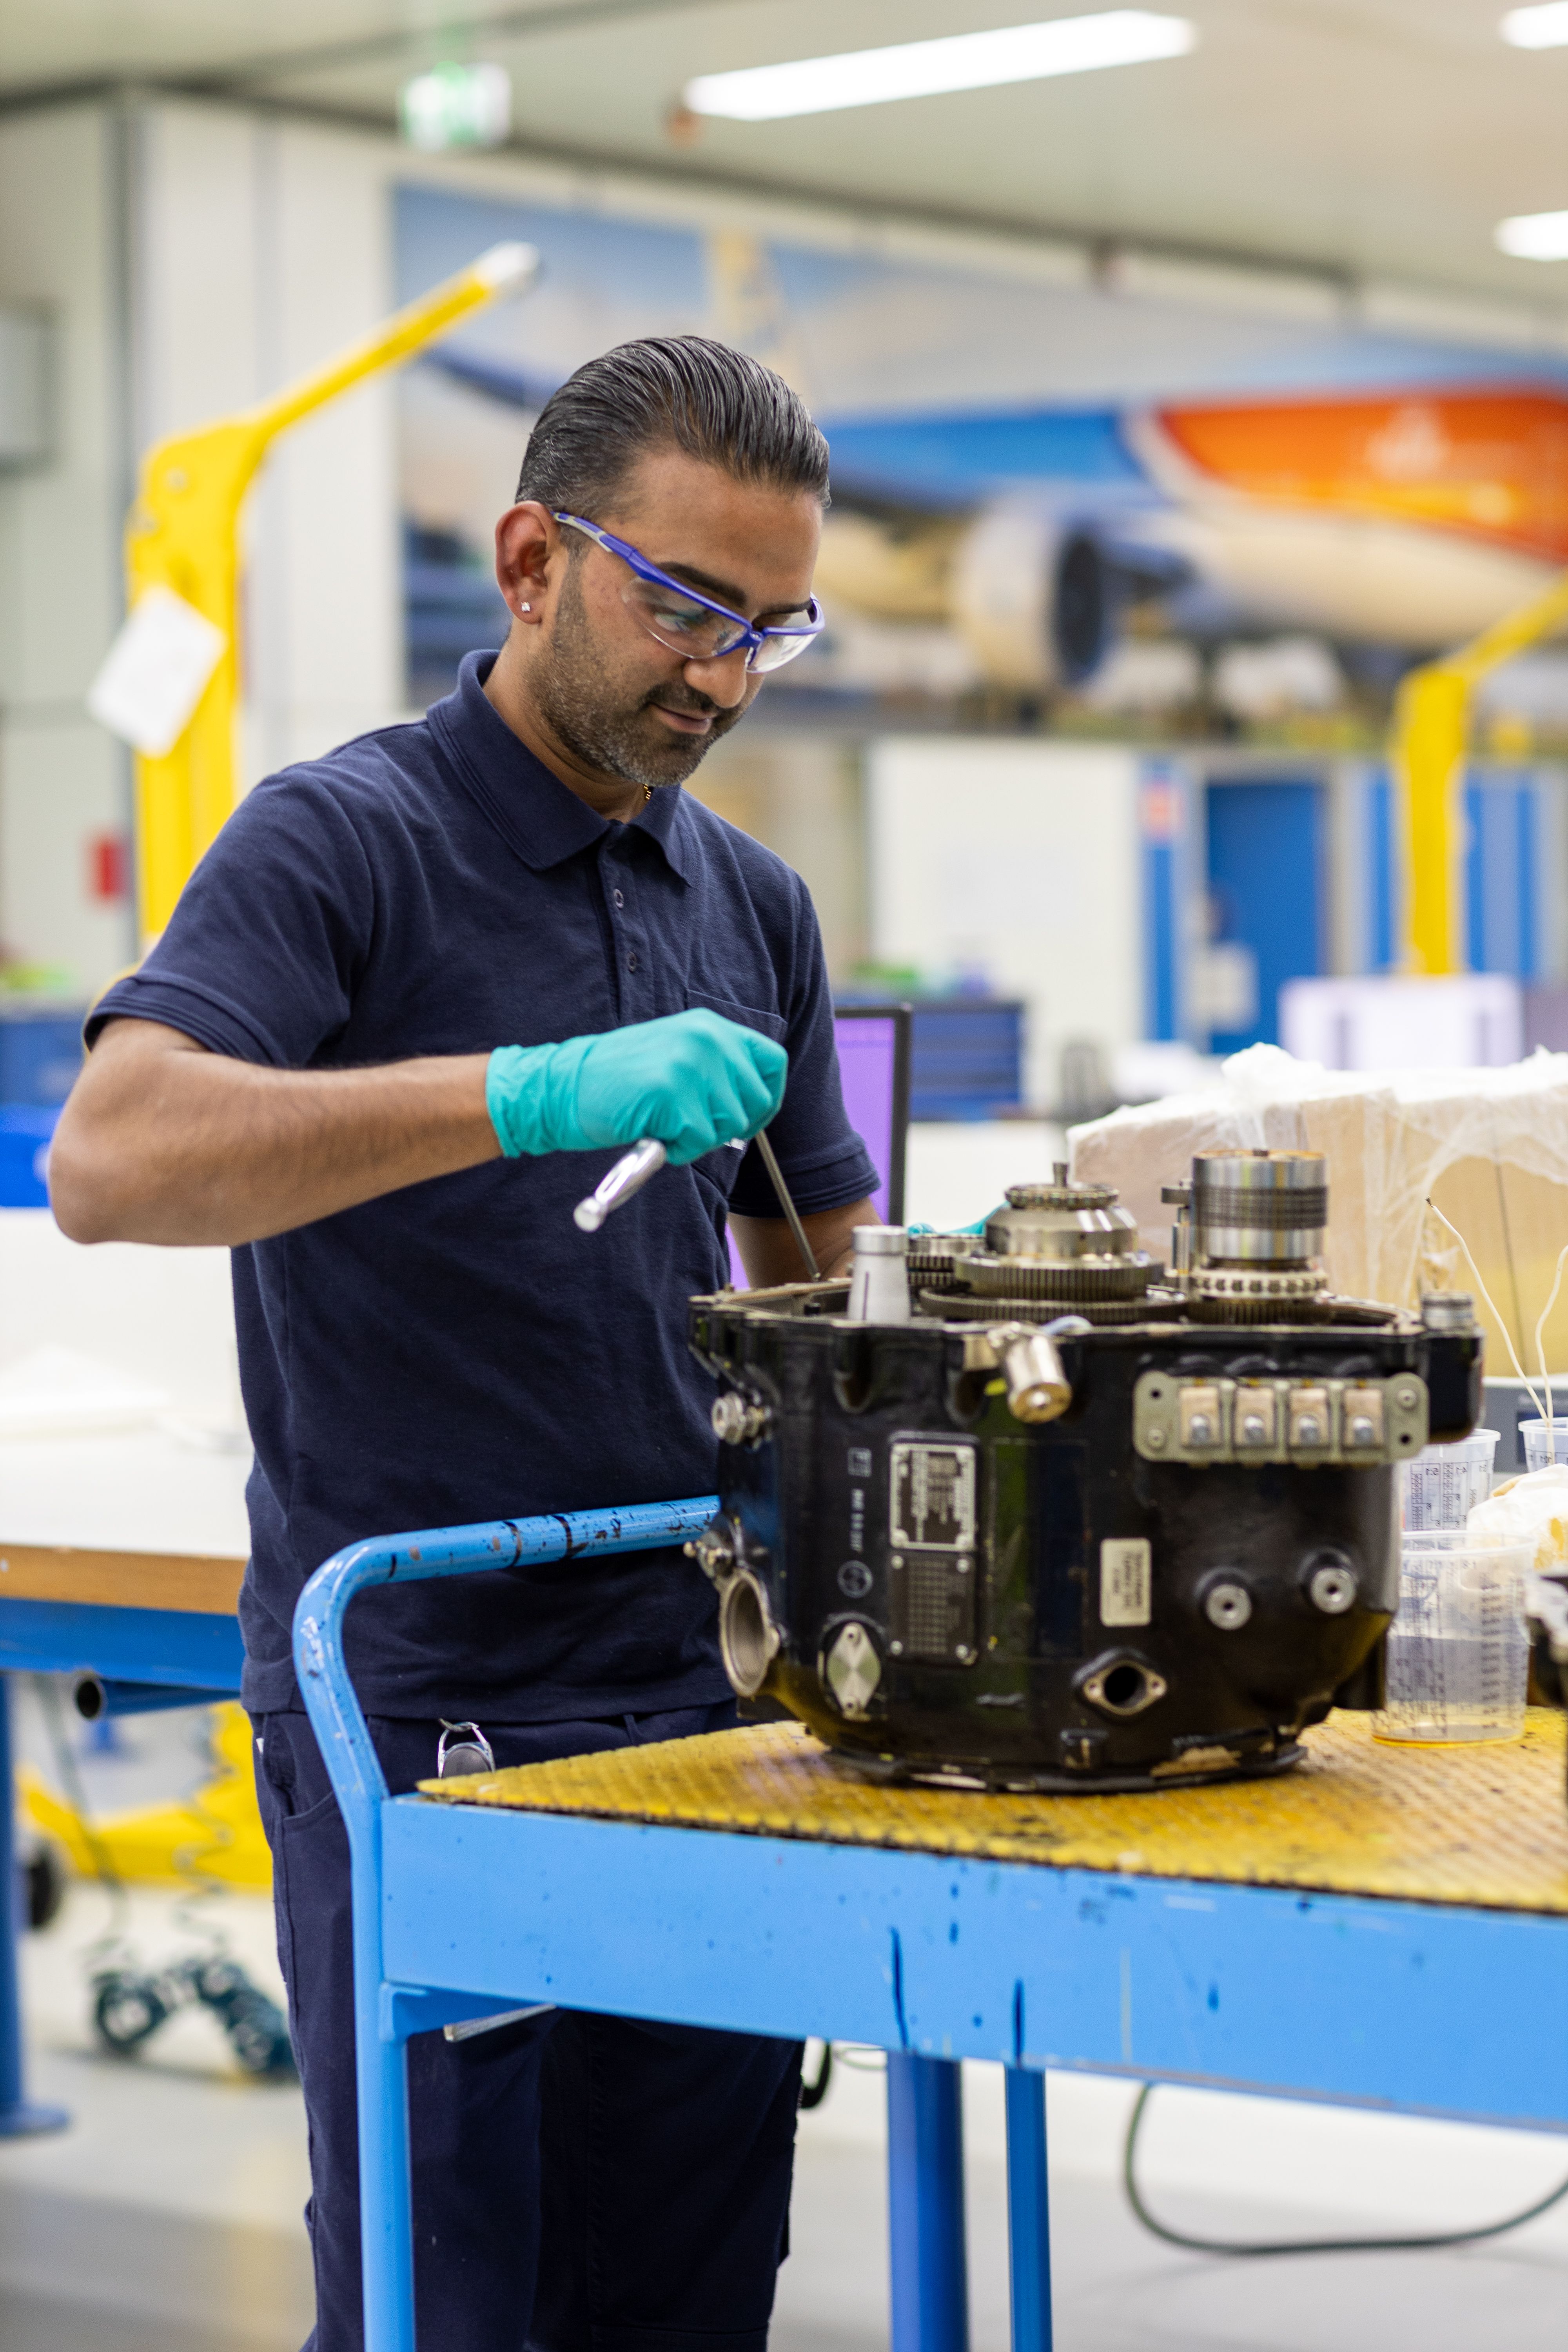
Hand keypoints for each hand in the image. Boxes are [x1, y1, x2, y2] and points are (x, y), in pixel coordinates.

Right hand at [487, 1010, 786, 1166]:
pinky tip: (650, 1129)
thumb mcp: (677, 1054)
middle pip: (756, 1101)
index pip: (772, 1062)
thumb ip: (716, 1067)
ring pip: (728, 1126)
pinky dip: (675, 1149)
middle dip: (730, 1126)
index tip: (749, 1118)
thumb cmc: (620, 1080)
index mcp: (711, 1026)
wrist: (565, 1086)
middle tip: (691, 1125)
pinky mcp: (673, 1094)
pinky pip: (697, 1142)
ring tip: (662, 1120)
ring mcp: (691, 1064)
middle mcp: (707, 1039)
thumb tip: (758, 1102)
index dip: (767, 1098)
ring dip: (698, 1138)